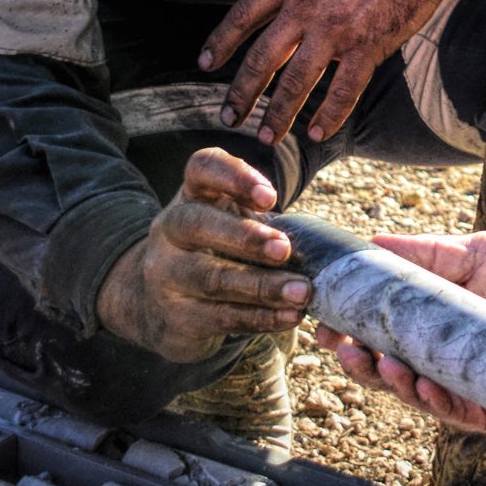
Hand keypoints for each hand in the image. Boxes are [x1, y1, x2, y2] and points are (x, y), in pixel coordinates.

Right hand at [96, 148, 311, 361]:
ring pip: (211, 278)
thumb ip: (266, 224)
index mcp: (192, 195)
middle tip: (284, 249)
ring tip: (301, 291)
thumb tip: (325, 248)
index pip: (201, 168)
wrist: (160, 305)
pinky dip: (260, 318)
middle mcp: (170, 230)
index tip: (270, 197)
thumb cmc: (216, 252)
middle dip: (244, 237)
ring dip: (262, 286)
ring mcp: (166, 274)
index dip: (233, 176)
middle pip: (197, 224)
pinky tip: (289, 316)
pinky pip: (220, 317)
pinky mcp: (175, 316)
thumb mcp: (232, 225)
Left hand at [198, 0, 448, 144]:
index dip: (221, 42)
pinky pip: (344, 90)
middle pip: (262, 58)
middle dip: (241, 92)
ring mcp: (336, 29)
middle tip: (228, 116)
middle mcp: (305, 6)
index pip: (243, 16)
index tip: (206, 64)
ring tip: (267, 136)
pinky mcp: (368, 46)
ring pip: (296, 82)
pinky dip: (330, 114)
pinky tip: (318, 131)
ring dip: (278, 113)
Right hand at [312, 229, 485, 430]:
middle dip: (361, 363)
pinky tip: (422, 383)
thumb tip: (371, 243)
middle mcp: (450, 356)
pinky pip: (456, 413)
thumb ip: (427, 255)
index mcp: (442, 320)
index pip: (385, 333)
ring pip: (417, 395)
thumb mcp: (479, 253)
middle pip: (391, 369)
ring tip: (378, 364)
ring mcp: (471, 384)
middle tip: (343, 350)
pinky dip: (434, 402)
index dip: (353, 332)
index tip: (327, 324)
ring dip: (390, 383)